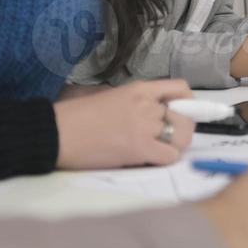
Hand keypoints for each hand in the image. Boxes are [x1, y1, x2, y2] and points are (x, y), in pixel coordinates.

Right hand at [54, 80, 194, 169]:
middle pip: (185, 115)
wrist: (58, 132)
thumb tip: (155, 115)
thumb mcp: (112, 97)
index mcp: (140, 88)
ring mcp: (144, 125)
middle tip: (171, 138)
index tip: (183, 113)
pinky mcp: (138, 148)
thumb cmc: (78, 116)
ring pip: (181, 136)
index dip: (188, 102)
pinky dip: (165, 159)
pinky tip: (151, 160)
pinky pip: (170, 155)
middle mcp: (146, 103)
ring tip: (162, 150)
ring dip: (176, 145)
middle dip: (183, 128)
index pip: (180, 87)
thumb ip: (137, 103)